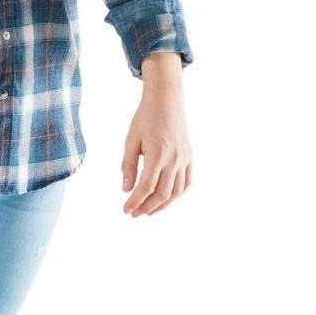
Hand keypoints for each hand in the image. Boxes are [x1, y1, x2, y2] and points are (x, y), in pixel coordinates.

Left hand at [121, 56, 191, 215]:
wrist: (167, 101)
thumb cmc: (145, 118)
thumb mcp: (131, 140)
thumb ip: (128, 165)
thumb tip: (126, 189)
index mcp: (157, 155)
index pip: (145, 187)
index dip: (135, 202)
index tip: (125, 210)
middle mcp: (174, 160)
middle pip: (162, 194)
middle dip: (146, 207)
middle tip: (133, 214)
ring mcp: (184, 159)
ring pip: (176, 192)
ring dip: (162, 205)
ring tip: (148, 211)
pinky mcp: (189, 157)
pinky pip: (187, 182)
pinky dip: (177, 194)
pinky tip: (166, 199)